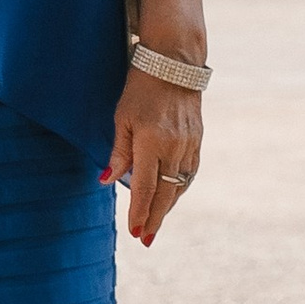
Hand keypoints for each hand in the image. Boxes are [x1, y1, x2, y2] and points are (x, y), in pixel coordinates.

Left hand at [107, 67, 200, 246]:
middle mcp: (174, 147)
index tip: (135, 232)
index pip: (144, 188)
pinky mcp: (197, 139)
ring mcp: (189, 144)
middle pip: (165, 193)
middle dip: (155, 218)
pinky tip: (171, 196)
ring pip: (179, 185)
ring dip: (167, 206)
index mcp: (152, 142)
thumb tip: (107, 182)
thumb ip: (118, 152)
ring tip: (155, 222)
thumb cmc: (140, 88)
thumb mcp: (122, 118)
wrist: (175, 63)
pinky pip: (189, 172)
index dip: (140, 212)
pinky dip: (179, 188)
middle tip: (146, 240)